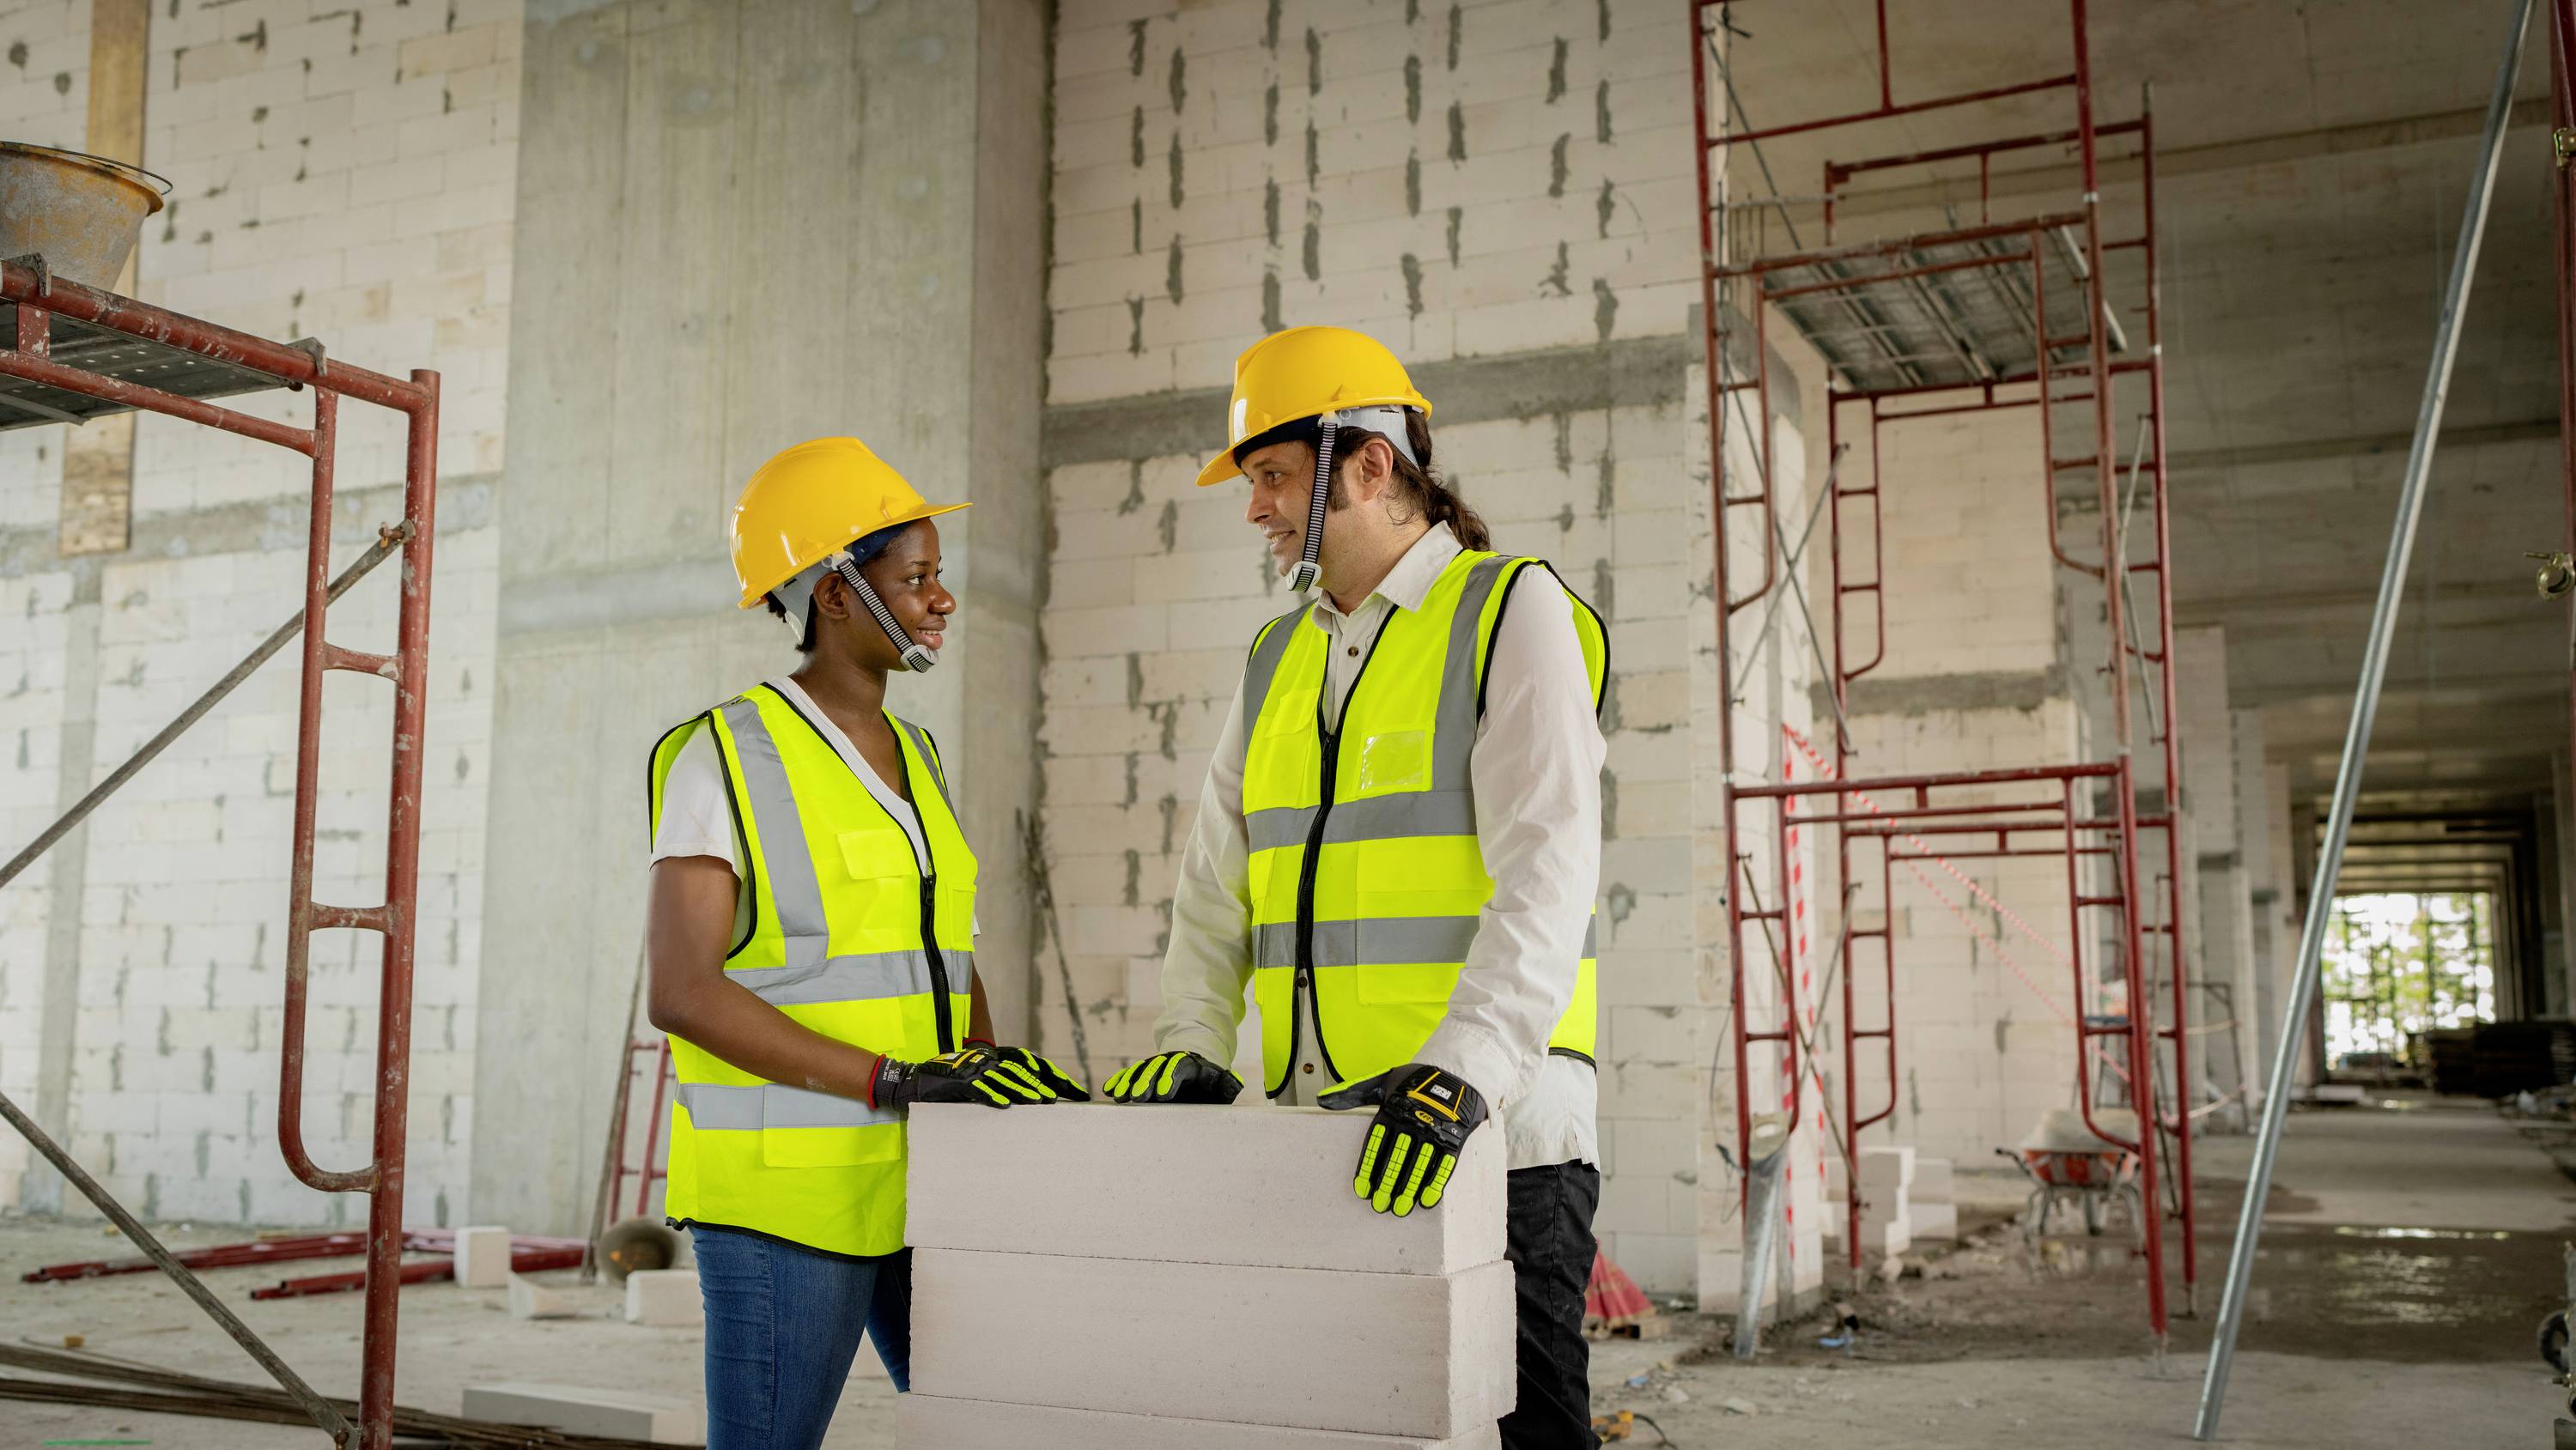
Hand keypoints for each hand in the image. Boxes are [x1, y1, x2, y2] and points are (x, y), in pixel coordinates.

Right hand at [968, 1041, 1091, 1100]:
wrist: (928, 1075)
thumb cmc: (963, 1082)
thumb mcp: (990, 1082)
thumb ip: (1012, 1087)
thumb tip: (1042, 1099)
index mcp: (1001, 1060)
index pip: (1033, 1066)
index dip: (1053, 1076)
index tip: (1071, 1090)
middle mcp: (991, 1062)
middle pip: (1019, 1071)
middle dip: (1037, 1084)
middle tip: (1054, 1098)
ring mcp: (976, 1070)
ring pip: (1002, 1078)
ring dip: (1019, 1089)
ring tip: (1036, 1100)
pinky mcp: (960, 1081)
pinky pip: (978, 1088)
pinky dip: (991, 1095)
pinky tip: (1004, 1105)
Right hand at [1101, 1049, 1243, 1104]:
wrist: (1200, 1069)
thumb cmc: (1212, 1085)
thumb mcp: (1223, 1085)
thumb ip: (1228, 1085)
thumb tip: (1234, 1082)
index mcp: (1193, 1065)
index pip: (1180, 1067)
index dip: (1171, 1079)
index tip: (1163, 1095)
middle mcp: (1172, 1061)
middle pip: (1157, 1068)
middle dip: (1146, 1082)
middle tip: (1137, 1098)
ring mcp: (1157, 1065)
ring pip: (1141, 1070)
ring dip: (1129, 1082)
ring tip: (1119, 1097)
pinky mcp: (1145, 1072)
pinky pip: (1131, 1074)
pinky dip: (1120, 1080)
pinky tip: (1109, 1090)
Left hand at [1317, 1064, 1488, 1215]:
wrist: (1455, 1074)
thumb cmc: (1414, 1082)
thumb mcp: (1382, 1081)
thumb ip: (1352, 1093)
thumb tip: (1322, 1101)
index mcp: (1392, 1110)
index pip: (1376, 1144)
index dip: (1369, 1169)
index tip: (1362, 1191)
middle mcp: (1413, 1121)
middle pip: (1397, 1158)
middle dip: (1387, 1184)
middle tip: (1379, 1205)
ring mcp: (1435, 1131)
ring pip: (1419, 1165)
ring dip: (1409, 1189)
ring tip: (1400, 1209)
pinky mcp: (1454, 1138)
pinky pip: (1444, 1165)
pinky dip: (1435, 1184)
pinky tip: (1425, 1201)